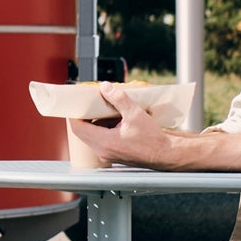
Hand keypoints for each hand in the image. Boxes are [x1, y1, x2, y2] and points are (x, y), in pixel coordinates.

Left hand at [67, 84, 183, 168]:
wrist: (166, 154)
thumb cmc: (153, 139)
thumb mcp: (135, 114)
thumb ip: (118, 99)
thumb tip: (105, 87)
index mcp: (104, 142)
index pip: (78, 128)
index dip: (74, 114)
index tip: (75, 103)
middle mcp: (103, 150)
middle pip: (83, 131)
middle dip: (84, 115)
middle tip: (88, 102)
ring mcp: (108, 153)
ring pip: (93, 135)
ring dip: (95, 121)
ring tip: (102, 106)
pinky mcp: (115, 153)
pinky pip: (102, 139)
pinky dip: (104, 127)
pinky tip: (114, 117)